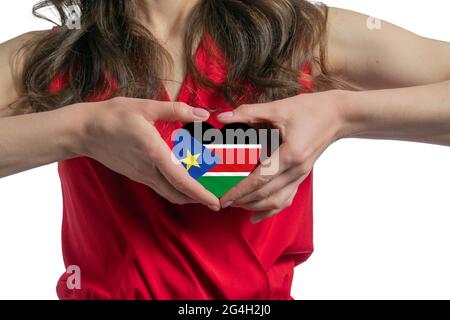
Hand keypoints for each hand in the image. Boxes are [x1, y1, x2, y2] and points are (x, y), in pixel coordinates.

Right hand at [74, 97, 219, 209]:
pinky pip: (160, 188)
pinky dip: (175, 190)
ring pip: (168, 193)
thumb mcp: (145, 107)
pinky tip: (182, 181)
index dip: (200, 194)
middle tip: (216, 199)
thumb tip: (202, 114)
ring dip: (187, 196)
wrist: (84, 131)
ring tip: (203, 193)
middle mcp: (149, 170)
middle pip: (178, 194)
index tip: (215, 202)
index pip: (181, 181)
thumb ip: (176, 110)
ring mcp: (141, 175)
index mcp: (154, 153)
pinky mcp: (136, 175)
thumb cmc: (113, 116)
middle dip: (198, 200)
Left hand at [217, 90, 347, 221]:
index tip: (223, 199)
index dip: (240, 190)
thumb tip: (222, 117)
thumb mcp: (278, 108)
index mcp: (291, 154)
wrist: (338, 116)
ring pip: (276, 201)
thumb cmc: (310, 109)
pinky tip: (255, 215)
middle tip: (221, 202)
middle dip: (242, 201)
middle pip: (266, 194)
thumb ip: (248, 113)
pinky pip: (286, 199)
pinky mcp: (302, 176)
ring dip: (254, 206)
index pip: (260, 179)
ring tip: (235, 205)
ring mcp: (301, 176)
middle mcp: (297, 170)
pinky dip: (270, 209)